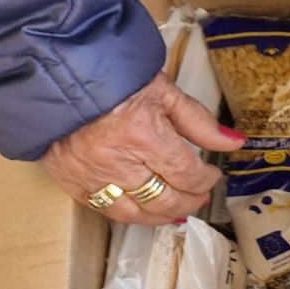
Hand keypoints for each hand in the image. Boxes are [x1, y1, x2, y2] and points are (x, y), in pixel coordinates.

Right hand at [40, 73, 244, 225]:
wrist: (55, 72)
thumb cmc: (113, 77)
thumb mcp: (163, 91)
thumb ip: (199, 121)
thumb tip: (234, 142)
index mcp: (143, 133)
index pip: (186, 174)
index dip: (204, 180)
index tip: (211, 175)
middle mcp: (116, 160)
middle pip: (164, 200)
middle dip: (189, 201)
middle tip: (199, 195)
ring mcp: (90, 174)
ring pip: (134, 213)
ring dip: (161, 215)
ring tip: (176, 209)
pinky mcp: (69, 180)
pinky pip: (103, 209)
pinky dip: (127, 212)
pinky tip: (142, 209)